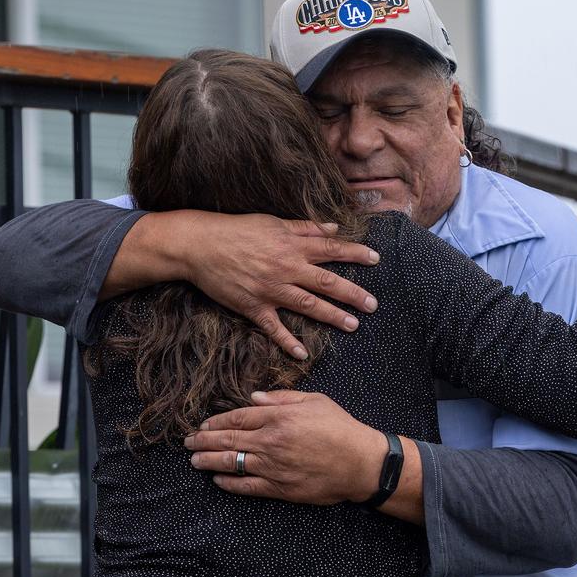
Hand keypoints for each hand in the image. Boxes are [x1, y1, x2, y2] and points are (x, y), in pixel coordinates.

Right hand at [114, 211, 380, 358]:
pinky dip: (287, 342)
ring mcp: (271, 289)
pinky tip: (303, 354)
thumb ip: (305, 227)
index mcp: (293, 245)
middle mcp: (286, 268)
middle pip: (327, 282)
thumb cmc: (237, 230)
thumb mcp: (273, 222)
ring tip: (353, 325)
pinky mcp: (253, 306)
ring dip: (332, 316)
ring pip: (308, 305)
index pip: (332, 249)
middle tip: (373, 305)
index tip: (376, 259)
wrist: (200, 245)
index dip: (355, 253)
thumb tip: (333, 228)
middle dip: (353, 294)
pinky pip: (274, 327)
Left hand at [183, 390, 384, 504]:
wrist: (360, 464)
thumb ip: (282, 398)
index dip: (217, 421)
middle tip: (187, 442)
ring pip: (231, 463)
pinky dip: (229, 483)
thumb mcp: (315, 401)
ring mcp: (273, 467)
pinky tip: (218, 480)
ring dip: (209, 461)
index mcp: (279, 417)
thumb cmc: (341, 428)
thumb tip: (253, 399)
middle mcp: (271, 442)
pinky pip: (246, 486)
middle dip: (204, 440)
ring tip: (194, 460)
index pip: (238, 417)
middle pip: (228, 439)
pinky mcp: (279, 488)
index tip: (203, 423)